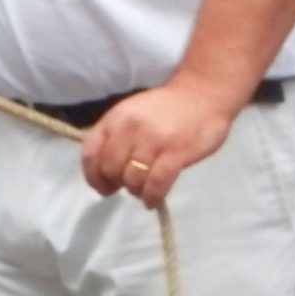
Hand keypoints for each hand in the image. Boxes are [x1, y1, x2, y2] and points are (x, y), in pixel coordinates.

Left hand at [79, 76, 241, 208]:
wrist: (203, 95)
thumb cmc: (167, 109)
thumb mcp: (132, 114)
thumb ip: (117, 137)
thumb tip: (106, 174)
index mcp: (116, 118)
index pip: (90, 153)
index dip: (93, 177)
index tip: (104, 187)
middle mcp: (130, 128)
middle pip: (111, 170)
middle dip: (118, 184)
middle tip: (130, 186)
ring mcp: (153, 140)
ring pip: (132, 180)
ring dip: (137, 191)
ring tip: (146, 190)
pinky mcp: (175, 153)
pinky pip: (155, 185)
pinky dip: (152, 197)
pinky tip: (154, 200)